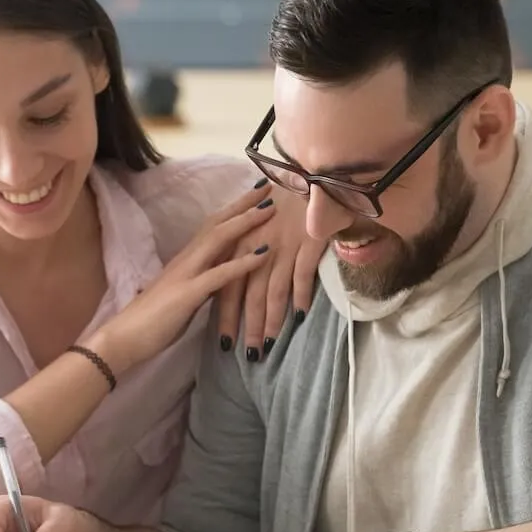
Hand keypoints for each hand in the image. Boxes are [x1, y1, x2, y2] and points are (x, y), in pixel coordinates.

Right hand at [89, 183, 275, 373]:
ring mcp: (186, 274)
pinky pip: (220, 274)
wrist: (124, 338)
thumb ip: (203, 283)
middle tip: (269, 186)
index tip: (257, 194)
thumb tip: (223, 277)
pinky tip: (265, 254)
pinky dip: (243, 263)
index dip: (234, 209)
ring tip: (270, 208)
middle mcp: (187, 259)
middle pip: (218, 223)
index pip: (212, 226)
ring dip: (246, 222)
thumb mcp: (185, 296)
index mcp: (186, 260)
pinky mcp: (188, 294)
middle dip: (244, 204)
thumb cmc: (152, 321)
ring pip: (218, 239)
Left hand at [216, 185, 322, 360]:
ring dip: (271, 321)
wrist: (307, 175)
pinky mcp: (306, 243)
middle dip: (248, 327)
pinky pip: (302, 275)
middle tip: (249, 356)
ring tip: (270, 345)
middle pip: (249, 295)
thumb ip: (245, 255)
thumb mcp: (254, 227)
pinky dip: (301, 296)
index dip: (225, 316)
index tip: (224, 343)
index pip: (228, 286)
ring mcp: (282, 246)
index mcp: (240, 245)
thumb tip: (238, 285)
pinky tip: (300, 317)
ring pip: (273, 291)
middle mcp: (257, 248)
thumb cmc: (281, 203)